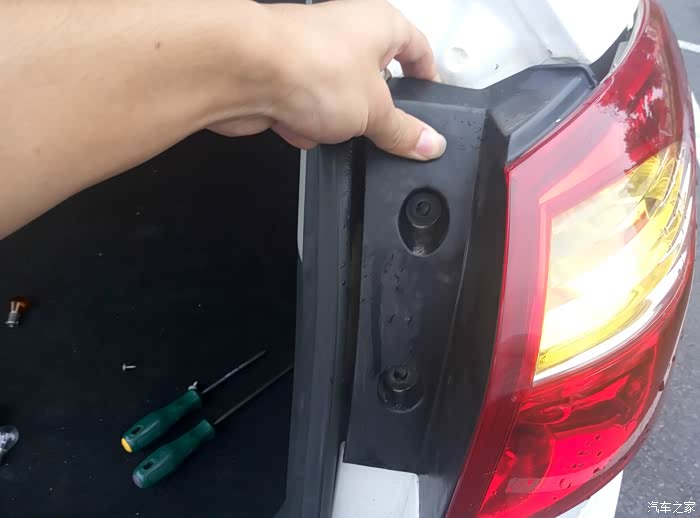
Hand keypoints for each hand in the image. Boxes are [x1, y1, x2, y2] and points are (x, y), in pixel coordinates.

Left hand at [210, 0, 445, 160]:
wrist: (244, 70)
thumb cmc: (311, 66)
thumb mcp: (375, 111)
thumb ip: (403, 131)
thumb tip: (430, 143)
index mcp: (379, 23)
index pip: (416, 46)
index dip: (427, 74)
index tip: (432, 100)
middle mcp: (344, 31)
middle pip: (371, 78)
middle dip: (370, 110)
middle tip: (377, 129)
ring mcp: (310, 53)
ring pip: (335, 98)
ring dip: (333, 121)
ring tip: (329, 128)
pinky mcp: (282, 77)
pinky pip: (303, 108)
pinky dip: (302, 123)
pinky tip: (298, 127)